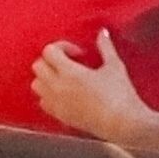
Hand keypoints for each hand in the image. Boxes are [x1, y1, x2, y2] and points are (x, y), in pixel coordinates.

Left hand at [31, 29, 149, 142]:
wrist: (122, 124)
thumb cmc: (120, 95)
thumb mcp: (114, 66)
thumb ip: (105, 47)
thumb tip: (102, 33)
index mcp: (70, 73)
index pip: (49, 51)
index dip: (62, 47)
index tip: (78, 53)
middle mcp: (58, 88)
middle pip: (38, 66)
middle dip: (51, 61)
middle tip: (69, 63)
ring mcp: (57, 104)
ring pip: (36, 85)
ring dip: (46, 77)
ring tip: (65, 78)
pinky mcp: (61, 116)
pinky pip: (43, 102)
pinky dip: (49, 95)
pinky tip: (66, 94)